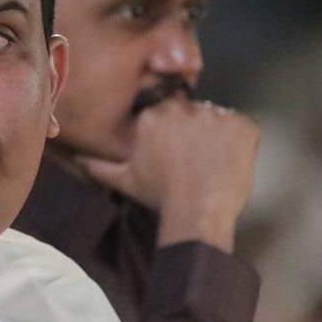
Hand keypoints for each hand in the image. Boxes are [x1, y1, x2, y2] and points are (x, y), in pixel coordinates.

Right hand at [75, 97, 259, 251]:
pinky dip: (240, 143)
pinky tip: (230, 163)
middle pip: (192, 111)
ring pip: (217, 118)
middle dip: (194, 130)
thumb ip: (101, 166)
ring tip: (214, 163)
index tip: (177, 151)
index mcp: (153, 115)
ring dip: (217, 136)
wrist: (196, 213)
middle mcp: (183, 107)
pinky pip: (243, 128)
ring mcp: (216, 114)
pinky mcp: (242, 125)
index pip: (167, 111)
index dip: (174, 132)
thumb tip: (79, 159)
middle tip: (196, 158)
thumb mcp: (125, 181)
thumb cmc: (159, 197)